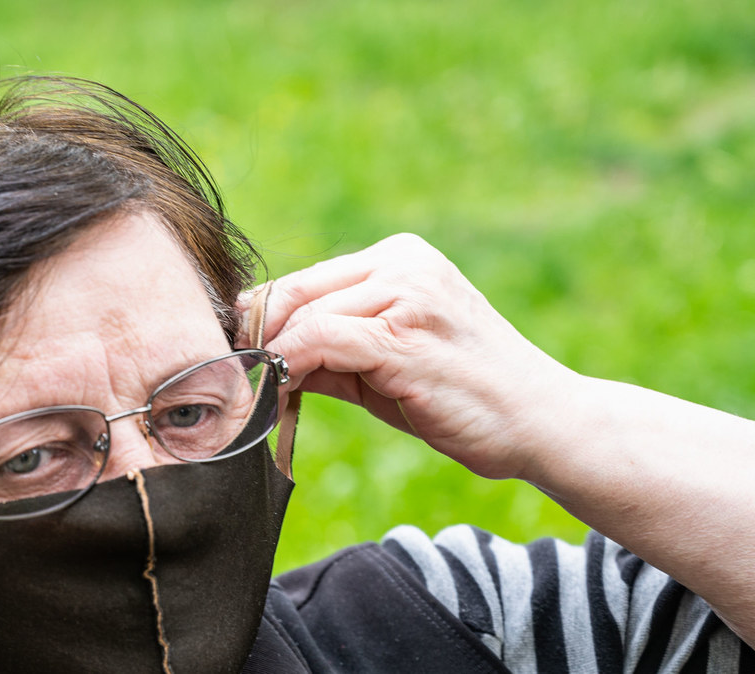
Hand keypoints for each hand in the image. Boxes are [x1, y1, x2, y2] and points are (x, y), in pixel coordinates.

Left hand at [240, 233, 577, 479]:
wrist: (543, 423)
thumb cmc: (462, 397)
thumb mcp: (385, 365)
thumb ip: (329, 352)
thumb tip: (260, 358)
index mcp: (400, 259)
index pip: (304, 279)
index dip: (261, 318)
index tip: (235, 355)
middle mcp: (404, 263)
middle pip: (295, 291)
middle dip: (257, 335)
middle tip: (233, 375)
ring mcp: (408, 293)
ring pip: (303, 313)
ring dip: (271, 355)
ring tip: (257, 391)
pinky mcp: (405, 335)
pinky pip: (321, 339)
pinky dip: (290, 364)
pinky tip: (280, 391)